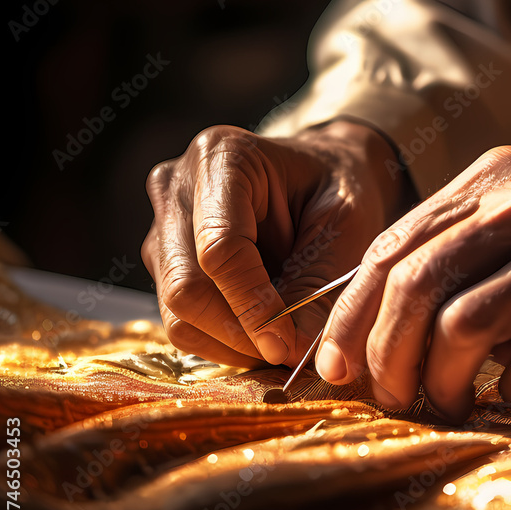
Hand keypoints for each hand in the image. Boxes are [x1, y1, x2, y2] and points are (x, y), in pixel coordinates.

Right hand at [142, 121, 408, 367]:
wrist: (326, 171)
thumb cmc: (341, 186)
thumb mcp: (348, 225)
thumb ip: (320, 284)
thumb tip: (291, 351)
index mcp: (222, 156)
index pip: (219, 249)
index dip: (252, 306)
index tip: (288, 344)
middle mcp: (177, 186)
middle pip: (185, 286)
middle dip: (240, 332)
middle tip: (289, 353)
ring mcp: (162, 224)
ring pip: (176, 311)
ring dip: (231, 343)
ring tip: (283, 341)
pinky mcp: (164, 259)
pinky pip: (180, 319)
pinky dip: (222, 339)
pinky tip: (263, 331)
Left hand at [317, 146, 510, 418]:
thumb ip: (466, 243)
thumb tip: (385, 322)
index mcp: (496, 177)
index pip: (392, 246)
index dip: (350, 314)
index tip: (336, 366)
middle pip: (414, 287)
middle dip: (385, 358)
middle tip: (390, 399)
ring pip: (462, 326)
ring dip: (442, 384)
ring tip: (451, 406)